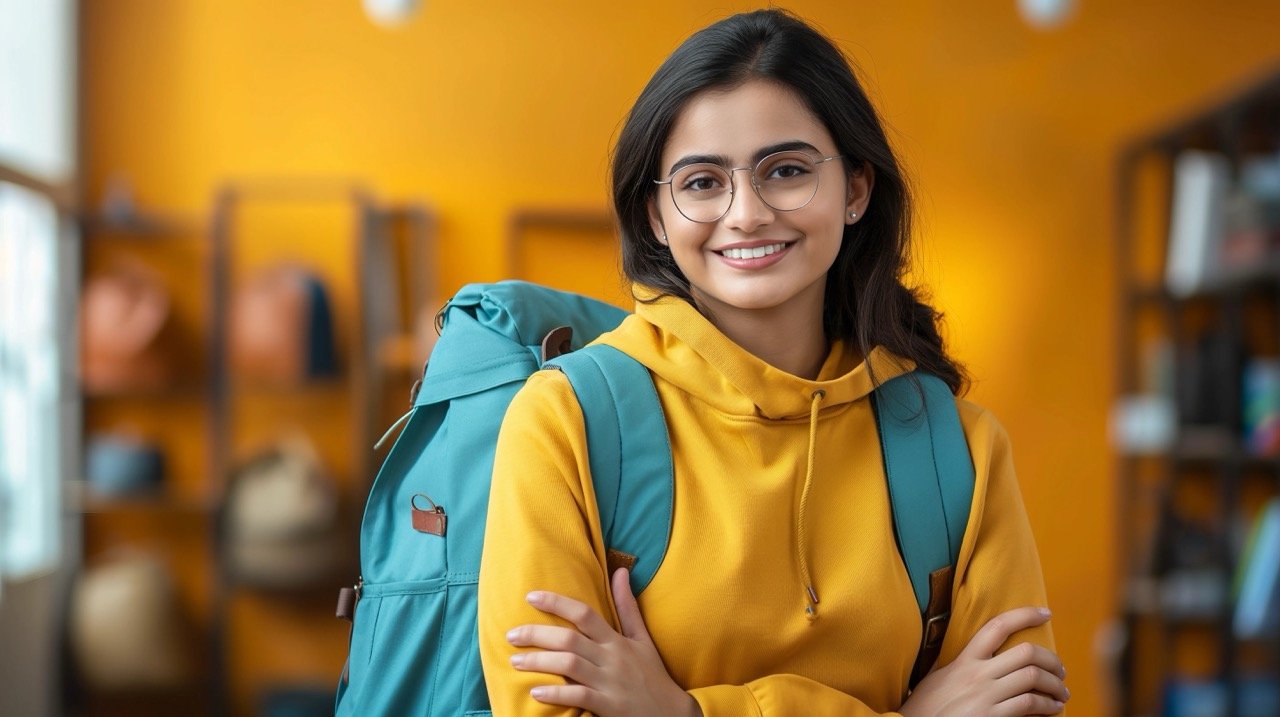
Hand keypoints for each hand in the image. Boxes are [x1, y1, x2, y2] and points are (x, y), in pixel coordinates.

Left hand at [506, 568, 700, 716]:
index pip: (585, 614)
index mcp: (617, 640)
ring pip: (570, 665)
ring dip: (539, 662)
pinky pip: (578, 697)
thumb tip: (621, 571)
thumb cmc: (653, 675)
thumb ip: (627, 607)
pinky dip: (556, 694)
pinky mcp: (609, 706)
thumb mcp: (642, 639)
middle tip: (510, 635)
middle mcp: (612, 658)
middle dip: (537, 634)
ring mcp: (610, 683)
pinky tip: (536, 692)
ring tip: (515, 662)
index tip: (530, 596)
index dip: (557, 603)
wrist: (674, 714)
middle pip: (570, 639)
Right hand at [900, 606, 1067, 716]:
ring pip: (1034, 678)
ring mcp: (985, 695)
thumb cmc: (925, 708)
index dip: (1025, 615)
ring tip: (1061, 693)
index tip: (1045, 613)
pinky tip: (1053, 709)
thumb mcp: (937, 678)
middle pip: (1026, 653)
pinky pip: (1030, 704)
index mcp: (963, 660)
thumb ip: (958, 666)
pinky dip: (1048, 706)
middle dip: (1052, 660)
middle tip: (1060, 670)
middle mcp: (976, 674)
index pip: (997, 626)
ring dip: (1055, 686)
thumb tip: (979, 656)